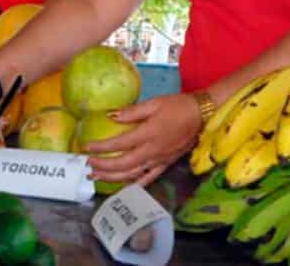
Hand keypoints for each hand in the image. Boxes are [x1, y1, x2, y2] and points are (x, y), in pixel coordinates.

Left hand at [84, 93, 202, 187]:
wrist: (203, 116)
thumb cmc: (177, 106)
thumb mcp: (154, 103)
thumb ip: (132, 111)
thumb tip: (110, 115)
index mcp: (149, 134)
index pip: (119, 144)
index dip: (101, 147)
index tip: (86, 147)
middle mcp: (153, 151)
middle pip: (123, 164)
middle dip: (103, 166)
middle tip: (88, 164)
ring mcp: (160, 160)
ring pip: (134, 174)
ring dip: (113, 177)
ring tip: (97, 176)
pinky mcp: (167, 164)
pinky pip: (149, 178)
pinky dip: (135, 184)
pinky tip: (123, 186)